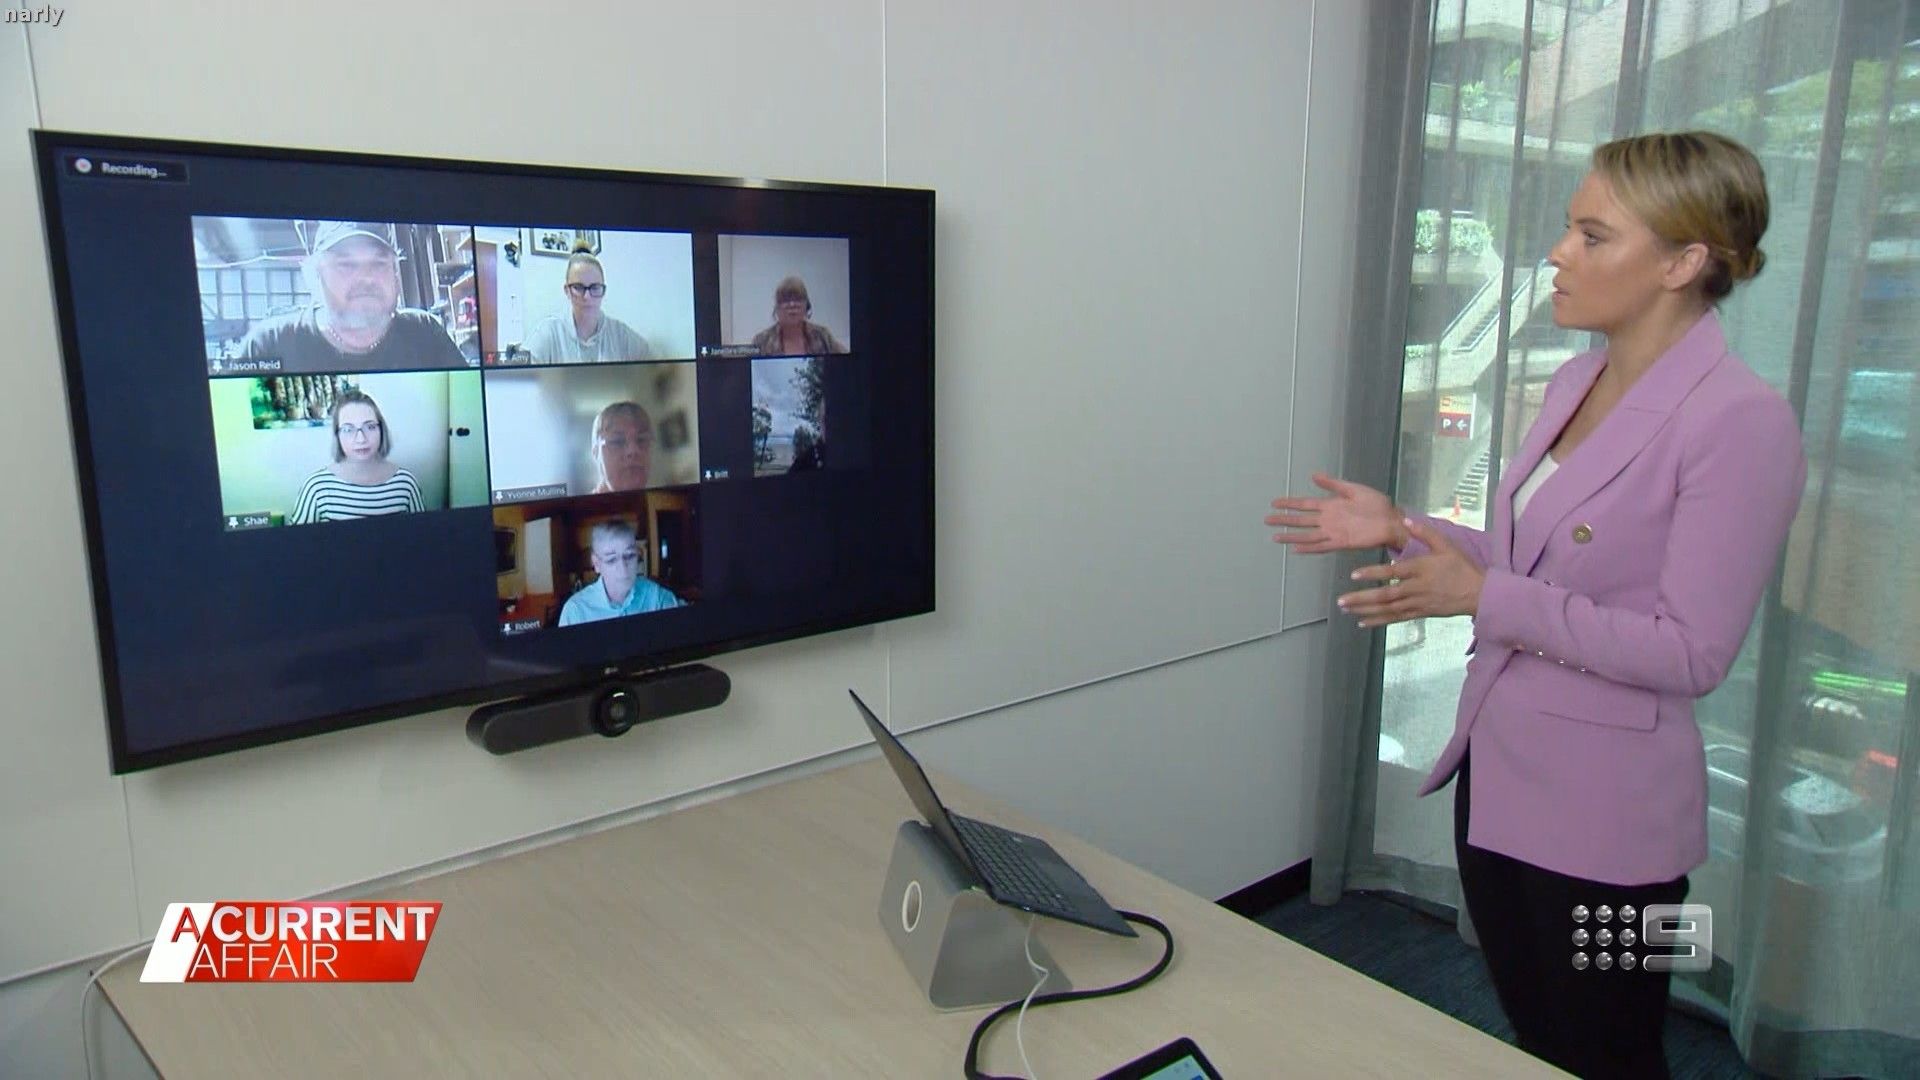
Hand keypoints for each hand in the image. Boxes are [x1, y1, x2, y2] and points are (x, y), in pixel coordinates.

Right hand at [1266, 472, 1410, 553]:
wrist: (1392, 521)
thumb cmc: (1377, 505)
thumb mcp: (1354, 489)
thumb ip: (1333, 485)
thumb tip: (1314, 475)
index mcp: (1331, 505)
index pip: (1305, 504)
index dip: (1290, 504)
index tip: (1274, 503)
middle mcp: (1328, 520)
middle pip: (1301, 520)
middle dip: (1284, 520)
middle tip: (1267, 519)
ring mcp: (1333, 532)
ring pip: (1307, 535)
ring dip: (1291, 536)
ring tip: (1275, 537)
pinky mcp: (1342, 542)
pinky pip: (1322, 546)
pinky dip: (1309, 548)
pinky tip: (1296, 548)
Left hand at [1339, 518, 1484, 627]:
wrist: (1480, 594)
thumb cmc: (1462, 567)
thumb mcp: (1447, 545)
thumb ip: (1425, 533)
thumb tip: (1406, 519)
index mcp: (1421, 569)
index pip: (1393, 572)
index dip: (1373, 573)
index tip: (1354, 574)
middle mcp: (1416, 588)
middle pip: (1386, 595)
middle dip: (1362, 598)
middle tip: (1340, 600)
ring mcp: (1417, 603)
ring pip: (1388, 609)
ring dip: (1365, 610)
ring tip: (1345, 609)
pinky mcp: (1419, 613)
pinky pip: (1396, 618)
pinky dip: (1378, 621)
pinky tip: (1362, 622)